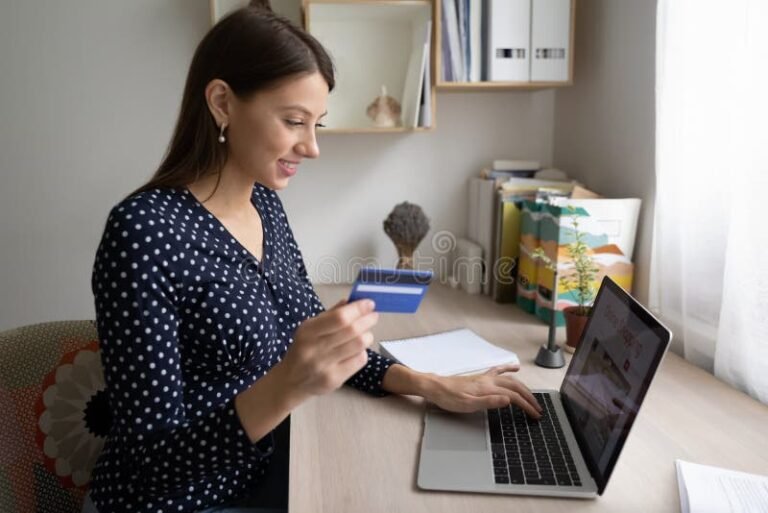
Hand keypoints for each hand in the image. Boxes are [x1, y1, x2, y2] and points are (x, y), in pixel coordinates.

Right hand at [277, 298, 378, 398]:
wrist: (290, 382)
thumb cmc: (303, 350)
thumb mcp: (310, 329)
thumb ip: (331, 315)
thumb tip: (351, 301)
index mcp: (308, 331)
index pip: (339, 318)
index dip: (358, 309)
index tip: (369, 304)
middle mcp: (315, 348)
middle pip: (351, 330)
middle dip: (367, 320)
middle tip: (373, 316)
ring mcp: (324, 366)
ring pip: (358, 345)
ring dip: (367, 336)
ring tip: (366, 333)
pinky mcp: (334, 380)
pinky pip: (359, 361)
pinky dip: (363, 352)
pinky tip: (358, 350)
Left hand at [423, 365, 542, 417]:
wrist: (434, 387)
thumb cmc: (449, 398)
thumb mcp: (468, 405)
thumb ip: (489, 402)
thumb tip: (508, 400)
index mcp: (488, 388)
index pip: (514, 397)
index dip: (527, 406)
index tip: (536, 414)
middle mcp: (489, 381)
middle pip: (515, 387)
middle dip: (529, 398)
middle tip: (538, 409)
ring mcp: (485, 378)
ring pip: (510, 380)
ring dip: (523, 387)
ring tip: (532, 396)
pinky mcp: (480, 378)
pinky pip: (498, 371)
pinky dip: (509, 369)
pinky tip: (515, 368)